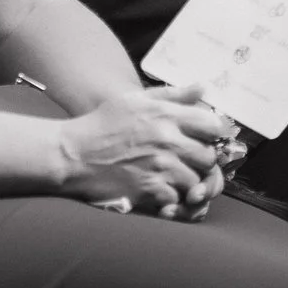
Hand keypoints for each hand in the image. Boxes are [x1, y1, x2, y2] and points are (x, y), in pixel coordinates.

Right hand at [56, 84, 227, 216]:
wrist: (72, 155)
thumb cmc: (103, 125)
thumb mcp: (136, 100)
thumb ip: (173, 95)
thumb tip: (203, 88)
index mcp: (165, 114)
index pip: (213, 125)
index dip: (214, 133)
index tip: (207, 138)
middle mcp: (167, 139)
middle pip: (209, 156)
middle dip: (203, 160)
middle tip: (190, 161)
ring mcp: (160, 167)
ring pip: (197, 180)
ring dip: (189, 182)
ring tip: (174, 177)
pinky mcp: (151, 190)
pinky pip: (178, 199)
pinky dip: (173, 198)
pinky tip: (161, 189)